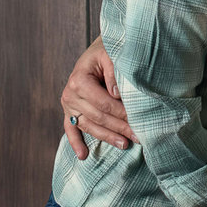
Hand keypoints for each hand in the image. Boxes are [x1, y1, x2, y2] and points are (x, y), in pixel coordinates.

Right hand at [61, 37, 135, 157]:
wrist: (98, 50)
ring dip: (107, 137)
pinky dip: (76, 143)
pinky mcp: (69, 111)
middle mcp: (70, 94)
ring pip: (88, 126)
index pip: (103, 103)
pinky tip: (83, 156)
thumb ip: (114, 74)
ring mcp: (68, 105)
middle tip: (139, 136)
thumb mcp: (112, 55)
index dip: (121, 114)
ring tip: (125, 145)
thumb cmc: (108, 51)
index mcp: (79, 80)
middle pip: (98, 117)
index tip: (138, 121)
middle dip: (119, 127)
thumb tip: (116, 95)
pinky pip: (71, 129)